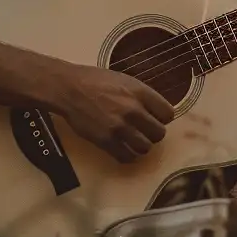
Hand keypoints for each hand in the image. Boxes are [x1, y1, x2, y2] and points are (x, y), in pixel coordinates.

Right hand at [46, 61, 172, 160]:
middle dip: (152, 134)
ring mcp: (120, 127)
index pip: (168, 114)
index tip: (154, 119)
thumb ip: (140, 95)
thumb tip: (153, 110)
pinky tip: (122, 150)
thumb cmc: (94, 80)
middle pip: (159, 133)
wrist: (69, 89)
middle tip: (143, 132)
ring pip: (145, 147)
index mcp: (140, 92)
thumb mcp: (124, 80)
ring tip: (132, 142)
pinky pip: (126, 156)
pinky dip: (127, 156)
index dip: (162, 118)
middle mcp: (133, 110)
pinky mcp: (106, 141)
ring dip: (140, 146)